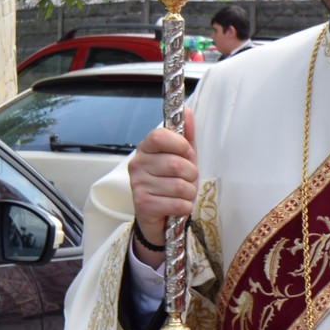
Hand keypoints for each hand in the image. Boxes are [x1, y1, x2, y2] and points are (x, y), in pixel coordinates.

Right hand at [126, 109, 196, 263]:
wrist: (158, 219)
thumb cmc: (171, 184)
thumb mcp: (182, 158)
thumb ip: (185, 136)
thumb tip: (187, 111)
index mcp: (146, 148)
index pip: (160, 136)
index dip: (180, 145)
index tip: (186, 154)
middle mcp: (137, 164)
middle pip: (176, 164)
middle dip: (191, 175)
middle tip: (185, 180)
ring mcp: (138, 184)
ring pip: (180, 186)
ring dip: (189, 193)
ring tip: (180, 195)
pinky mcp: (143, 204)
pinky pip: (178, 203)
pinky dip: (185, 207)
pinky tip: (176, 207)